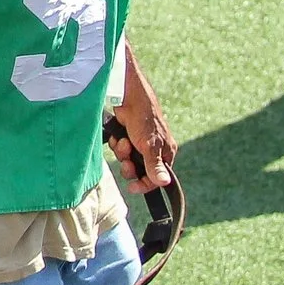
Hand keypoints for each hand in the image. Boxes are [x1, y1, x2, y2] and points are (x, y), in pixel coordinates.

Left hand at [112, 46, 174, 193]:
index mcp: (165, 153)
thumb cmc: (144, 119)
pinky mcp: (128, 136)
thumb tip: (165, 183)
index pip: (157, 178)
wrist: (128, 97)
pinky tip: (118, 136)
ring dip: (123, 153)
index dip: (144, 184)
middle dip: (130, 166)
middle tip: (125, 161)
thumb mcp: (150, 146)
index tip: (132, 187)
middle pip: (139, 171)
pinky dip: (118, 144)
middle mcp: (154, 149)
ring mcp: (139, 143)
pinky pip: (120, 150)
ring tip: (124, 141)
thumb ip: (154, 166)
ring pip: (127, 160)